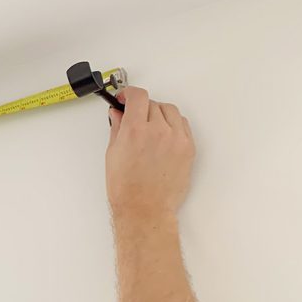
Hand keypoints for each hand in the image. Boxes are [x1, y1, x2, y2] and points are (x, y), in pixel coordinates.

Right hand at [106, 86, 195, 220]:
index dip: (129, 94)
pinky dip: (173, 125)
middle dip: (141, 108)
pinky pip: (183, 125)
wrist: (145, 208)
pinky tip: (164, 135)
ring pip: (170, 111)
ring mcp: (176, 139)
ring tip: (150, 127)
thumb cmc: (126, 188)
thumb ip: (117, 129)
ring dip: (159, 114)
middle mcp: (157, 131)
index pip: (137, 96)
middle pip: (152, 103)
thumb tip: (118, 114)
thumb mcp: (113, 154)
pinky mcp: (188, 148)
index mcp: (135, 131)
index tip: (125, 98)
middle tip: (134, 118)